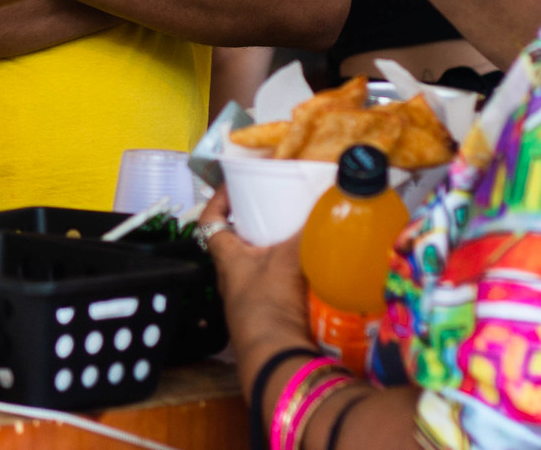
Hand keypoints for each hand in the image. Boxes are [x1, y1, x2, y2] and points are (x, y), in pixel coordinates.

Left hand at [201, 187, 313, 365]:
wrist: (275, 356)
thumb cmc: (269, 303)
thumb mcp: (289, 259)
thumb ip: (308, 233)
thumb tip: (330, 205)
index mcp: (227, 257)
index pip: (210, 221)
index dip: (218, 200)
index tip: (233, 185)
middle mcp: (232, 277)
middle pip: (235, 241)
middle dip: (252, 224)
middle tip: (274, 207)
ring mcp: (248, 297)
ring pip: (256, 263)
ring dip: (272, 249)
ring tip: (295, 232)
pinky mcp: (267, 313)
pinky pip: (274, 283)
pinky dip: (288, 272)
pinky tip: (308, 266)